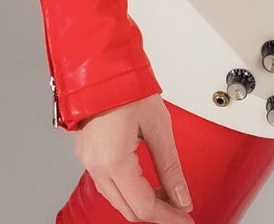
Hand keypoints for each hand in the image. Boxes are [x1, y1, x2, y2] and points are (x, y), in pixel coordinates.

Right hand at [72, 92, 192, 222]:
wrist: (99, 66)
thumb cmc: (125, 86)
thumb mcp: (158, 127)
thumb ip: (170, 167)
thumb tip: (181, 196)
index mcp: (113, 161)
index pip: (144, 207)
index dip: (168, 218)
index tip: (186, 220)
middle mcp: (96, 166)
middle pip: (128, 210)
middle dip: (157, 215)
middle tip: (181, 212)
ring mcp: (88, 161)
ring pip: (117, 200)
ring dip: (142, 204)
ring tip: (168, 199)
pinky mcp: (87, 154)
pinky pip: (108, 185)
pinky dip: (129, 192)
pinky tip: (147, 186)